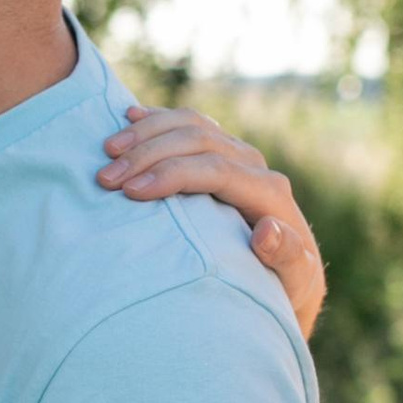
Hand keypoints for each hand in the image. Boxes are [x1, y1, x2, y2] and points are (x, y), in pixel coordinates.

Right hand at [98, 108, 325, 336]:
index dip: (172, 175)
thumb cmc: (286, 285)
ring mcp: (236, 154)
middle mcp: (253, 166)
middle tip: (106, 177)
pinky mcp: (220, 151)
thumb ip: (287, 257)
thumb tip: (267, 231)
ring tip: (107, 150)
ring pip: (190, 125)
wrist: (289, 271)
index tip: (131, 191)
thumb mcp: (296, 280)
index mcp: (270, 193)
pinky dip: (156, 119)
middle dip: (148, 154)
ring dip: (146, 133)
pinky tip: (129, 117)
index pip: (216, 170)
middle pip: (197, 142)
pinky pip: (187, 124)